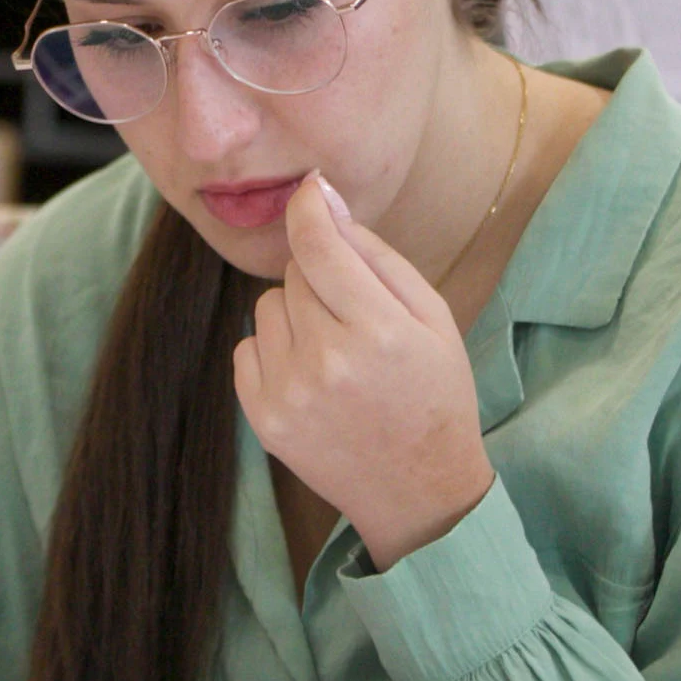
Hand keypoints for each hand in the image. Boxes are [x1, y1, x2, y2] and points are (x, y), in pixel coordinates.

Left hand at [233, 175, 494, 569]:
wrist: (418, 491)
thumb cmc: (434, 394)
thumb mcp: (432, 318)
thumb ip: (378, 257)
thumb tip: (327, 204)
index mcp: (378, 331)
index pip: (319, 244)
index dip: (309, 207)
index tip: (310, 189)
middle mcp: (327, 361)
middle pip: (295, 273)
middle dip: (320, 278)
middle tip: (354, 317)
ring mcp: (289, 394)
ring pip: (267, 306)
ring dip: (295, 316)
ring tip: (335, 352)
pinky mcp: (263, 419)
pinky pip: (247, 347)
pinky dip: (274, 352)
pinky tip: (312, 377)